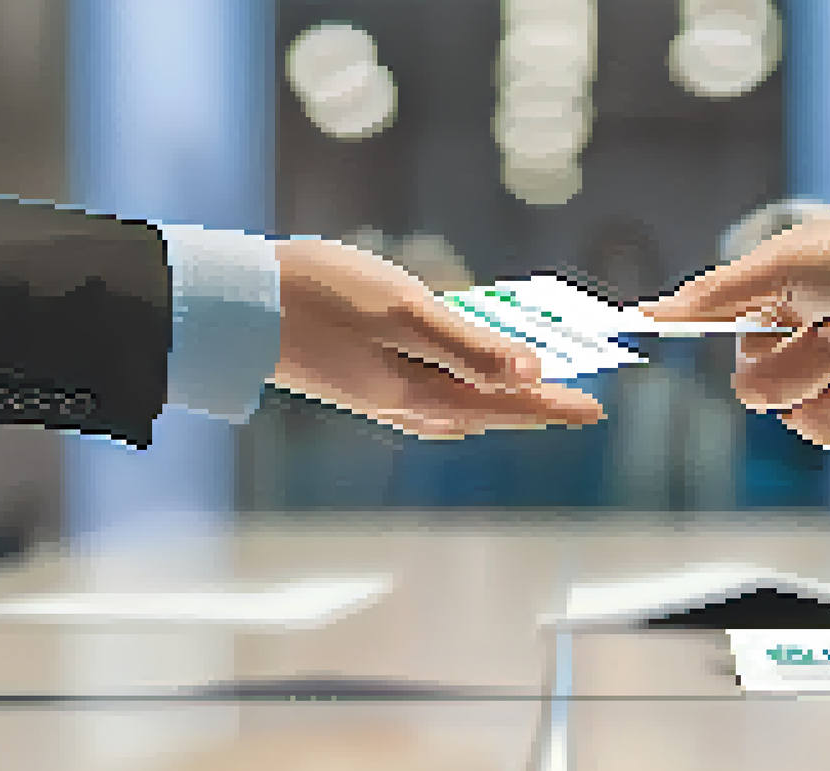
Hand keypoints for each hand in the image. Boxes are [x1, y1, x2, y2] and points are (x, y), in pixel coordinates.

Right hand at [270, 239, 604, 438]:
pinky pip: (427, 393)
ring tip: (531, 398)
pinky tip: (457, 381)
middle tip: (575, 407)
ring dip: (498, 402)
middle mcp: (403, 404)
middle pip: (485, 411)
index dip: (553, 405)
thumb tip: (531, 374)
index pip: (506, 405)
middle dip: (532, 408)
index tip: (596, 409)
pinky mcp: (358, 378)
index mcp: (420, 394)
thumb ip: (470, 345)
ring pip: (456, 406)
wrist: (233, 308)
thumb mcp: (404, 313)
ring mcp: (378, 393)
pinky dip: (459, 389)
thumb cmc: (318, 299)